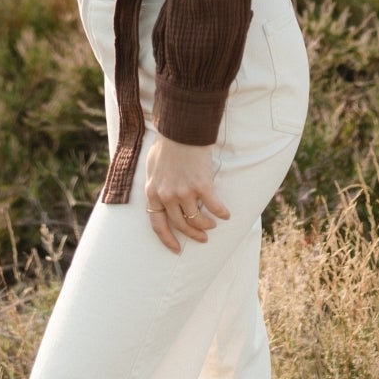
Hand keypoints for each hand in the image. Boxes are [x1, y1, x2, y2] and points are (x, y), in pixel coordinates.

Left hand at [144, 136, 230, 253]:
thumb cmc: (166, 146)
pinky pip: (214, 207)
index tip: (176, 248)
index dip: (167, 239)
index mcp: (152, 192)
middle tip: (202, 238)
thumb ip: (156, 186)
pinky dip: (221, 213)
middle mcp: (167, 196)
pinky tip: (226, 215)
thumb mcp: (152, 168)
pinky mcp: (201, 185)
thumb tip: (162, 198)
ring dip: (207, 225)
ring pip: (197, 219)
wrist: (180, 130)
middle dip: (193, 234)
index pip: (157, 224)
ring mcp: (184, 192)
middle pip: (180, 224)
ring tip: (213, 225)